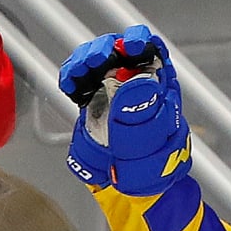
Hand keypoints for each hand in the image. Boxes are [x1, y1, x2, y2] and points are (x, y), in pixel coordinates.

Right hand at [63, 28, 190, 195]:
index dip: (142, 42)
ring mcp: (114, 89)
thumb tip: (137, 82)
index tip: (132, 45)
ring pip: (98, 60)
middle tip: (98, 61)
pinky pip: (80, 78)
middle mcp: (137, 84)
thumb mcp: (153, 142)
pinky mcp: (93, 98)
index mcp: (161, 88)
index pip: (155, 52)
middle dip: (107, 49)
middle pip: (121, 50)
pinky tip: (70, 85)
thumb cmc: (153, 166)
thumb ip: (144, 115)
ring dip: (86, 60)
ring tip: (80, 73)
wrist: (131, 188)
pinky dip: (71, 76)